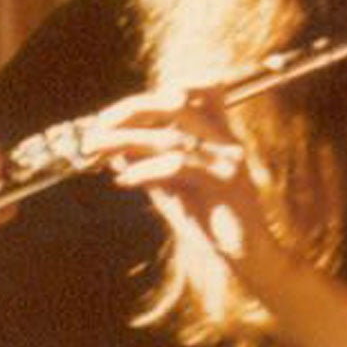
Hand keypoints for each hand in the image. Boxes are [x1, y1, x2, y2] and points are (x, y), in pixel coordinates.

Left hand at [83, 87, 282, 282]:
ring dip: (126, 140)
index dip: (153, 94)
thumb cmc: (212, 225)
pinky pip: (177, 165)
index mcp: (221, 135)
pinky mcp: (224, 182)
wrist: (248, 257)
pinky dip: (144, 170)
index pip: (198, 89)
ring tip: (98, 151)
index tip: (117, 114)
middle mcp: (226, 140)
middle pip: (178, 102)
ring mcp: (227, 159)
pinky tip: (124, 180)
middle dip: (131, 110)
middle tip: (98, 129)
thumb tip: (116, 150)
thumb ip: (152, 167)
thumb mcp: (176, 190)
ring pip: (172, 135)